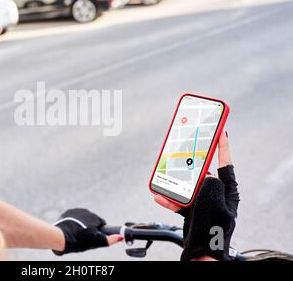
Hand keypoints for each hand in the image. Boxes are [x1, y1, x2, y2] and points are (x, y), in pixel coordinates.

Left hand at [52, 208, 122, 255]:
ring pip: (82, 218)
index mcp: (95, 217)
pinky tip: (71, 229)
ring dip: (81, 224)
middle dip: (89, 227)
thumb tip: (120, 237)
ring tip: (77, 234)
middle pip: (91, 220)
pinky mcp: (68, 212)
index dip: (98, 231)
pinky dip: (73, 222)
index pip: (101, 223)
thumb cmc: (79, 240)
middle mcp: (87, 211)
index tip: (93, 237)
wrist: (61, 236)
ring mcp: (76, 211)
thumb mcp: (96, 242)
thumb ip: (109, 240)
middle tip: (84, 237)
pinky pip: (73, 217)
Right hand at [153, 130, 239, 260]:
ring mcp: (202, 202)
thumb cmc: (213, 230)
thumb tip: (204, 176)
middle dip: (190, 162)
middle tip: (183, 149)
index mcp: (227, 192)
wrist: (200, 255)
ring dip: (174, 182)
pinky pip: (177, 200)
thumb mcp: (214, 201)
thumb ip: (210, 183)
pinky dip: (168, 198)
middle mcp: (215, 195)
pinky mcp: (190, 210)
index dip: (223, 147)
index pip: (226, 164)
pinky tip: (159, 196)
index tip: (220, 131)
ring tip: (165, 175)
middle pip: (202, 172)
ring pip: (186, 185)